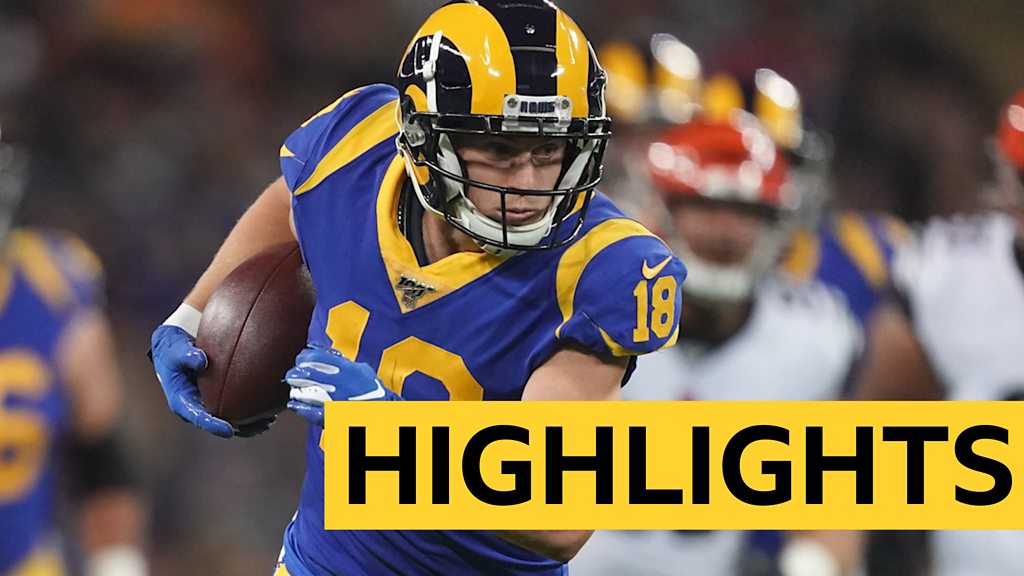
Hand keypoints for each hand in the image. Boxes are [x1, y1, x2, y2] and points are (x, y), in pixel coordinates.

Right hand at [150, 325, 274, 437]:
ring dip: (250, 423)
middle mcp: (197, 406)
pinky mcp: (220, 396)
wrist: (177, 346)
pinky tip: (270, 406)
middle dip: (239, 428)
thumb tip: (201, 360)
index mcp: (182, 400)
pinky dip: (253, 408)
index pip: (197, 417)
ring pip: (231, 419)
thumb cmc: (173, 348)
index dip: (213, 424)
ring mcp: (209, 402)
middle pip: (219, 423)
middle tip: (259, 425)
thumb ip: (184, 354)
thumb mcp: (173, 348)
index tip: (228, 429)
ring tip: (269, 420)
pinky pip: (238, 406)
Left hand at [286, 345, 399, 426]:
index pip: (317, 357)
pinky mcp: (331, 416)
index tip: (301, 359)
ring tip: (294, 389)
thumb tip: (326, 353)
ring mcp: (333, 400)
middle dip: (296, 373)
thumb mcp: (363, 371)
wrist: (383, 415)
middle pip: (307, 373)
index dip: (305, 357)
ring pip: (305, 391)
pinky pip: (309, 411)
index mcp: (347, 369)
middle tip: (293, 374)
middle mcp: (338, 382)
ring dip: (296, 389)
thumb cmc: (374, 393)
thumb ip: (344, 362)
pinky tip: (294, 405)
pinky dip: (299, 408)